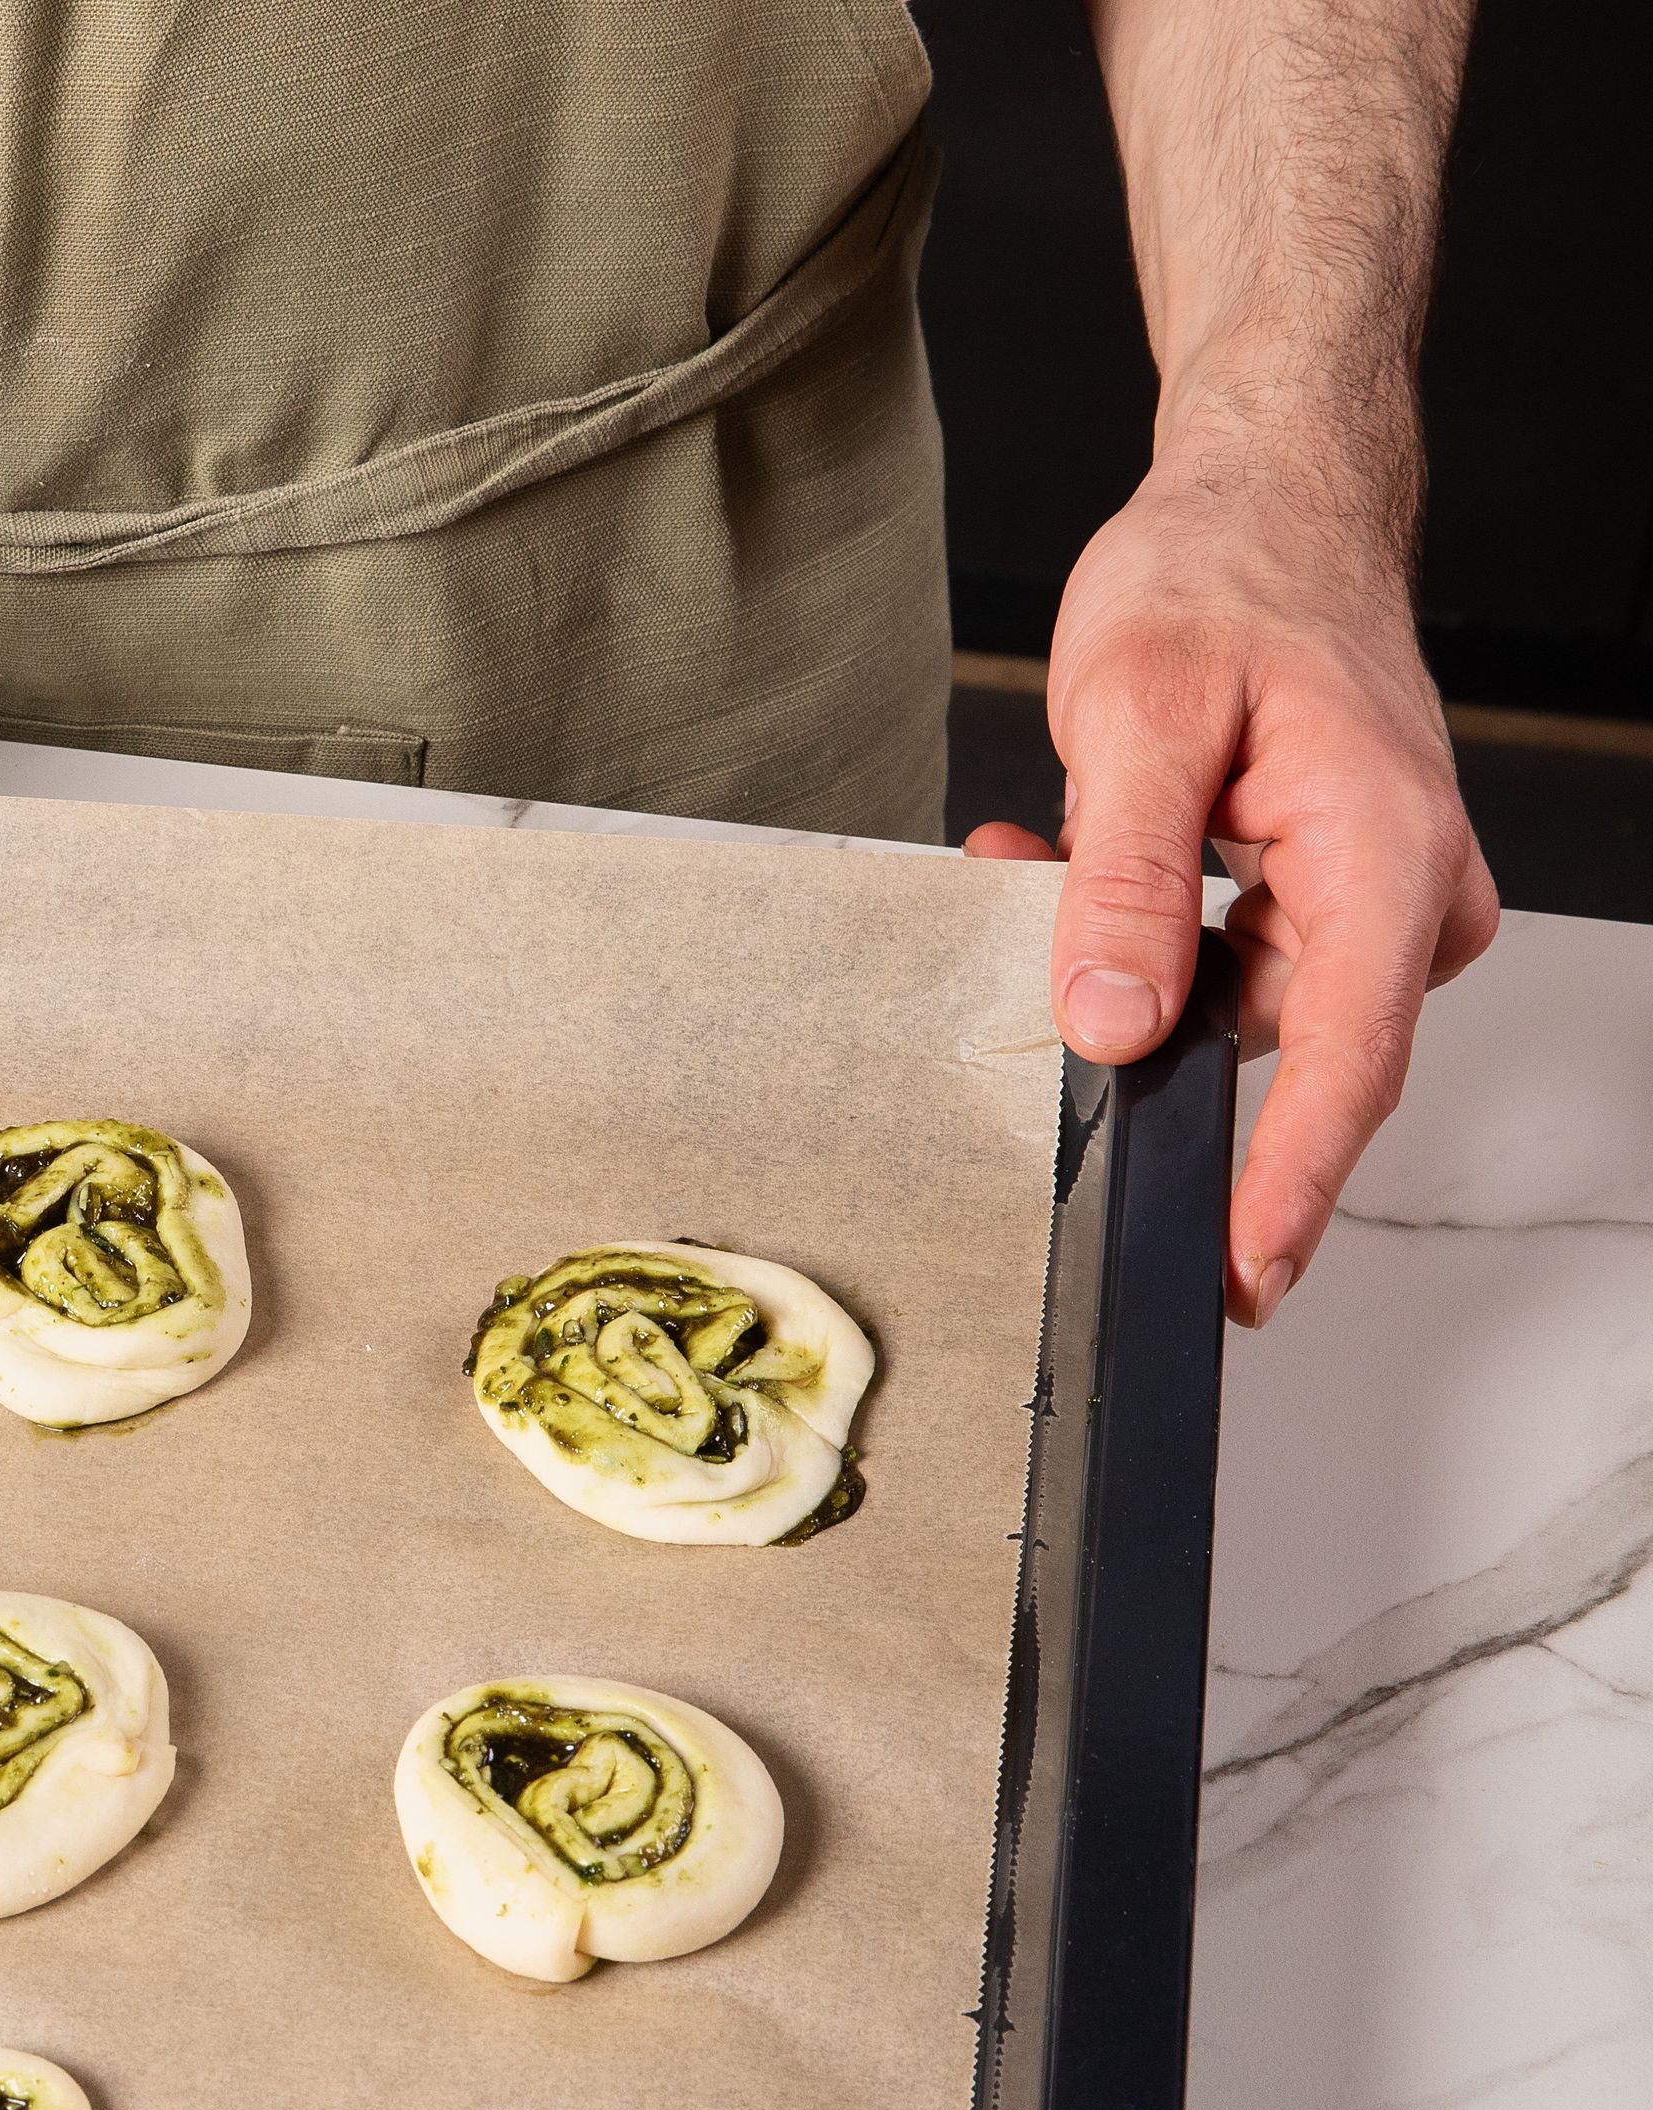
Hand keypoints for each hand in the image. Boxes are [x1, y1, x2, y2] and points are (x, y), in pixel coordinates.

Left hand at [964, 438, 1498, 1327]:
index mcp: (1386, 854)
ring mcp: (1367, 903)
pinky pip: (1218, 964)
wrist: (1265, 509)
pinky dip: (1131, 928)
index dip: (1287, 1185)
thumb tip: (1113, 1023)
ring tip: (1038, 852)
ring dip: (1117, 956)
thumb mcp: (1141, 719)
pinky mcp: (1318, 900)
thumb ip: (1126, 880)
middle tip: (1032, 923)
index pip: (1347, 1062)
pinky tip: (1063, 858)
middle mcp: (1403, 894)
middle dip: (1140, 1022)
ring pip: (1225, 1006)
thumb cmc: (1224, 579)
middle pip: (1280, 1045)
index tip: (1240, 1273)